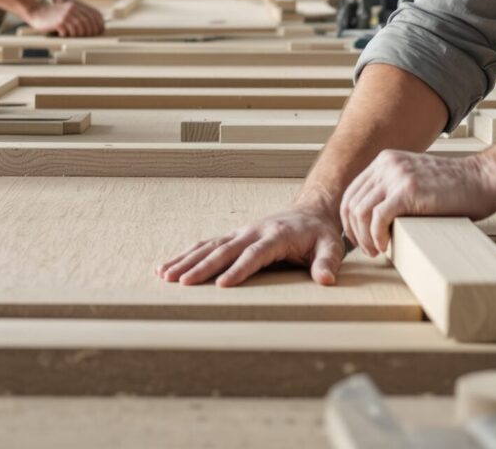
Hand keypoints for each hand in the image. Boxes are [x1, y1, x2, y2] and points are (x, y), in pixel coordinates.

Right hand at [24, 0, 104, 36]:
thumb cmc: (54, 15)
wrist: (37, 12)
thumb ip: (79, 15)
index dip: (99, 24)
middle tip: (88, 38)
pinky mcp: (59, 22)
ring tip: (76, 37)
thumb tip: (95, 27)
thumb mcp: (68, 11)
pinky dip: (70, 35)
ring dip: (80, 35)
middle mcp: (73, 8)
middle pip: (89, 22)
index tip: (99, 32)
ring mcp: (66, 15)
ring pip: (80, 28)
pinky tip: (65, 35)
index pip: (94, 14)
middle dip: (91, 32)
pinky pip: (70, 31)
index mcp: (77, 5)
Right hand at [157, 202, 345, 286]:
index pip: (254, 254)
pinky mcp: (233, 236)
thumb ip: (327, 262)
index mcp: (276, 236)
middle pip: (223, 250)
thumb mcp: (331, 246)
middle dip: (202, 267)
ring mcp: (240, 233)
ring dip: (186, 260)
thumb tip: (326, 280)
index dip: (239, 269)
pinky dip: (186, 255)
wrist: (310, 211)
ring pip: (208, 246)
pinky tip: (168, 267)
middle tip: (182, 283)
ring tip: (165, 275)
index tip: (222, 284)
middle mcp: (253, 232)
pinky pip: (206, 245)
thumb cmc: (319, 233)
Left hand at [339, 150, 495, 257]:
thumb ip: (394, 191)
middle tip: (368, 250)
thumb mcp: (415, 181)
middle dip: (354, 232)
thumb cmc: (456, 189)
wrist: (483, 180)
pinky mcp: (407, 190)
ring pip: (360, 212)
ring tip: (376, 251)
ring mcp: (396, 175)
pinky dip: (376, 236)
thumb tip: (373, 222)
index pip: (351, 193)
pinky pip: (377, 218)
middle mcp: (386, 164)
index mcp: (385, 161)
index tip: (360, 239)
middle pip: (351, 203)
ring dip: (364, 238)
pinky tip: (386, 246)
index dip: (350, 221)